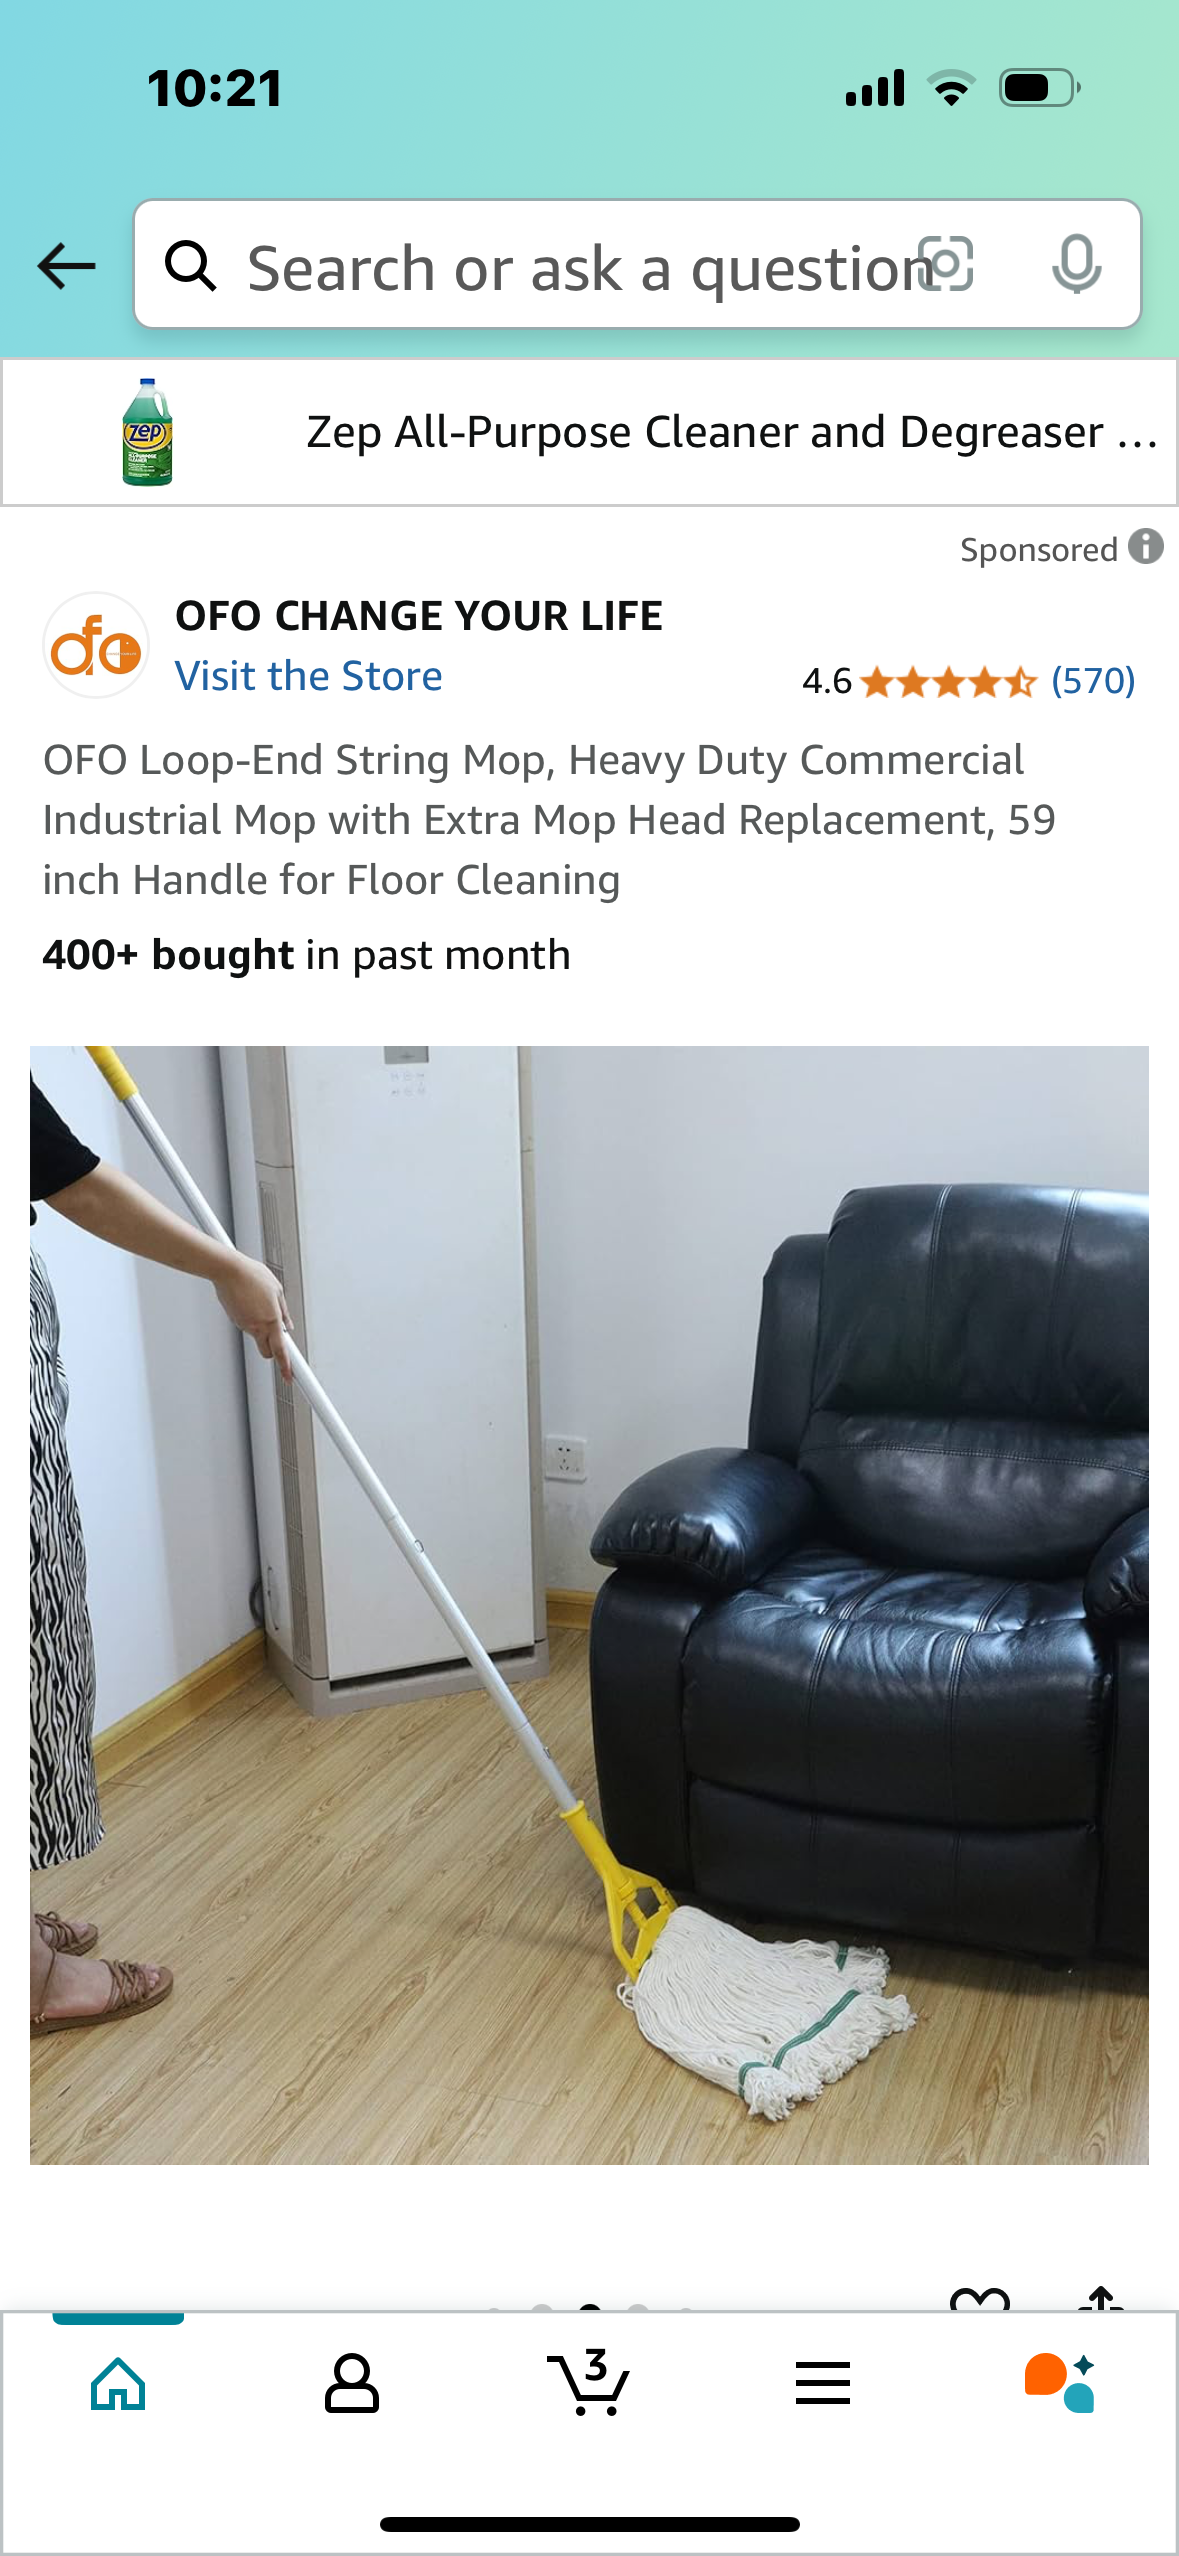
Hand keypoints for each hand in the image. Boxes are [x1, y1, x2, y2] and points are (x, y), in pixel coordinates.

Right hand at [214, 1253, 293, 1380]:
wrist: (228, 1270)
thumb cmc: (252, 1276)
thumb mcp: (277, 1290)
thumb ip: (284, 1311)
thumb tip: (288, 1325)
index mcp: (271, 1320)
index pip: (280, 1351)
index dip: (286, 1367)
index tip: (289, 1377)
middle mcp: (257, 1326)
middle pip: (266, 1351)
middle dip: (272, 1349)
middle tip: (276, 1337)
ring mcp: (244, 1325)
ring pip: (256, 1335)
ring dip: (260, 1327)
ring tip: (259, 1304)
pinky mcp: (234, 1320)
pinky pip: (247, 1325)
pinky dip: (251, 1319)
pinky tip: (250, 1302)